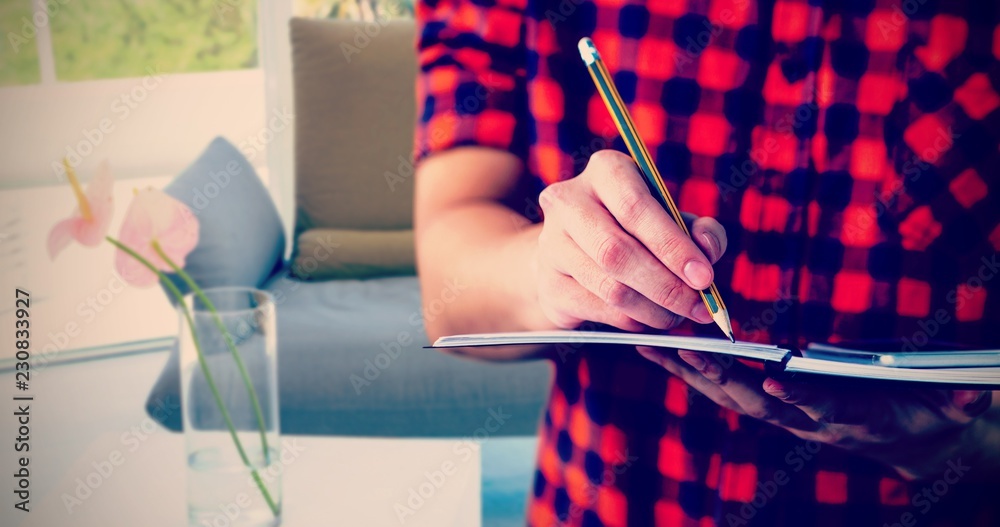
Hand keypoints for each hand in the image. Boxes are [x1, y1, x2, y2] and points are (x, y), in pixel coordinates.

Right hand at [535, 150, 725, 331]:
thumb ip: (699, 230)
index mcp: (605, 171)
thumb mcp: (671, 219)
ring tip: (678, 315)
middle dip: (666, 286)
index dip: (672, 245)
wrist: (573, 253)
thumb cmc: (633, 230)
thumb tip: (708, 250)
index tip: (704, 278)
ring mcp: (551, 244)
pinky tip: (649, 319)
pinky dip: (632, 320)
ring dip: (653, 309)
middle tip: (699, 308)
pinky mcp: (547, 284)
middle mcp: (568, 201)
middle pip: (617, 251)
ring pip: (609, 287)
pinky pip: (598, 309)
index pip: (635, 207)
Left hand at [638, 347, 995, 479]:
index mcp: (846, 419)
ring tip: (650, 341)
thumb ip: (956, 401)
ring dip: (688, 370)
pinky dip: (688, 368)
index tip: (778, 380)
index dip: (801, 398)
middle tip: (683, 348)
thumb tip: (973, 392)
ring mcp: (780, 413)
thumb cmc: (923, 415)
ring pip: (726, 394)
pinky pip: (720, 387)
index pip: (820, 409)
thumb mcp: (949, 409)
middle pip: (753, 400)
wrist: (905, 441)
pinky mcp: (764, 403)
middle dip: (719, 376)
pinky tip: (658, 347)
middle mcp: (803, 419)